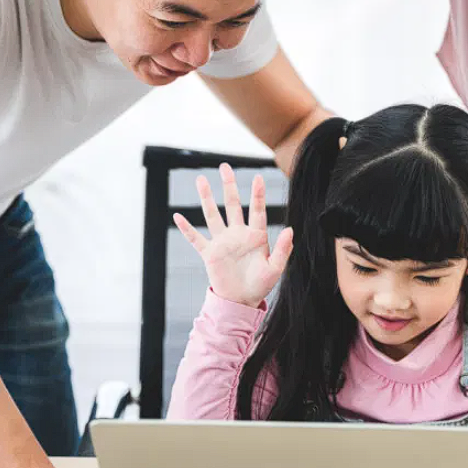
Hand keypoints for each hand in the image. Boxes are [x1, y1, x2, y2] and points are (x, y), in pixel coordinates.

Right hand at [174, 163, 292, 307]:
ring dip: (206, 198)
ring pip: (212, 215)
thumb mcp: (275, 268)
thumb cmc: (261, 285)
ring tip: (200, 180)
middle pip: (232, 205)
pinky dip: (186, 228)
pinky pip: (196, 239)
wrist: (241, 301)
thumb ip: (283, 249)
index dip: (257, 194)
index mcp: (255, 236)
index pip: (256, 210)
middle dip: (229, 186)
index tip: (258, 178)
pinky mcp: (210, 254)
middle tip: (225, 166)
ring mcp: (222, 243)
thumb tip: (290, 229)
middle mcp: (237, 234)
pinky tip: (177, 216)